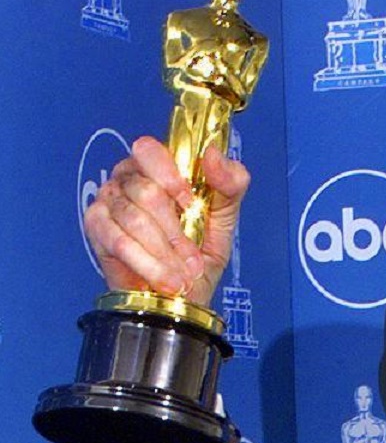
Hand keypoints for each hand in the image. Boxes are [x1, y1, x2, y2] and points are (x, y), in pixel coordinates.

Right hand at [83, 136, 250, 306]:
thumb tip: (212, 154)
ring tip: (184, 276)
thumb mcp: (226, 214)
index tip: (190, 204)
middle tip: (193, 260)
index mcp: (158, 166)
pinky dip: (147, 264)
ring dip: (164, 255)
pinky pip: (118, 241)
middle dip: (175, 233)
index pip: (150, 151)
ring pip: (134, 220)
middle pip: (146, 192)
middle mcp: (128, 178)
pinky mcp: (96, 229)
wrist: (188, 291)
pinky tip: (167, 281)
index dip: (170, 178)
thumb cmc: (203, 249)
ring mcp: (108, 202)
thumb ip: (231, 181)